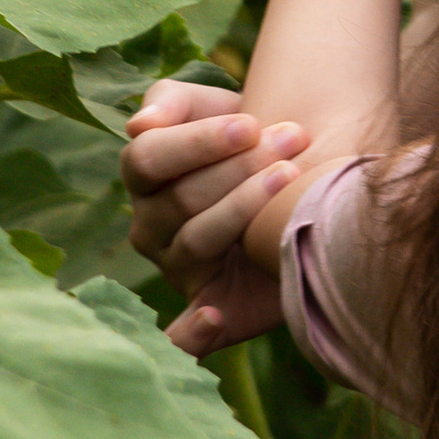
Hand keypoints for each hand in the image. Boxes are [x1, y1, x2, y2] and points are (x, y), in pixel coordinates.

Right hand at [123, 79, 299, 354]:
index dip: (198, 142)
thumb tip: (139, 126)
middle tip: (294, 139)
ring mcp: (177, 269)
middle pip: (181, 199)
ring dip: (244, 209)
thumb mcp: (211, 105)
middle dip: (241, 168)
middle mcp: (151, 227)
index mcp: (143, 176)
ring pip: (197, 243)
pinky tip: (212, 320)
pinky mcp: (209, 307)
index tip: (251, 124)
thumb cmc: (248, 136)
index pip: (147, 158)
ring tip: (290, 178)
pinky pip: (180, 336)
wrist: (300, 177)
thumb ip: (170, 102)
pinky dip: (189, 335)